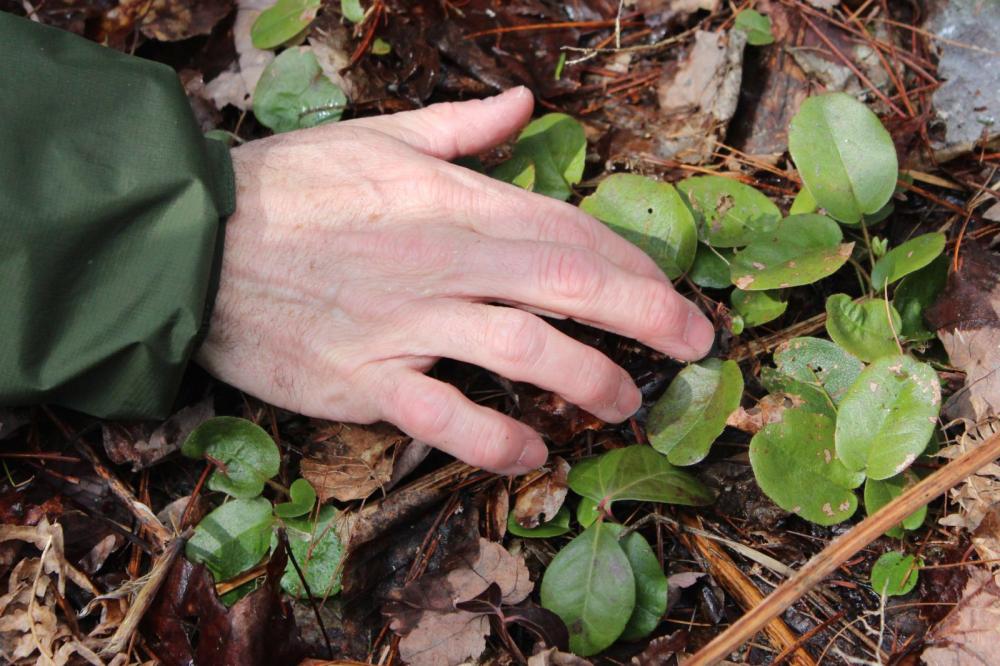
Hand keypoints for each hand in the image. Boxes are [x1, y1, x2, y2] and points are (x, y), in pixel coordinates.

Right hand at [196, 87, 714, 474]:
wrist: (192, 243)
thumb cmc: (287, 186)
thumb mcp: (376, 138)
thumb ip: (460, 129)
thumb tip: (524, 104)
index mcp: (451, 202)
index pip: (565, 230)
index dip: (629, 261)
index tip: (669, 287)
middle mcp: (442, 263)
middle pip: (567, 285)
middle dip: (646, 315)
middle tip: (697, 345)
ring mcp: (405, 325)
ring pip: (523, 353)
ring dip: (587, 381)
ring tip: (624, 406)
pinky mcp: (364, 380)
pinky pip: (445, 417)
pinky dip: (495, 440)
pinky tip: (531, 453)